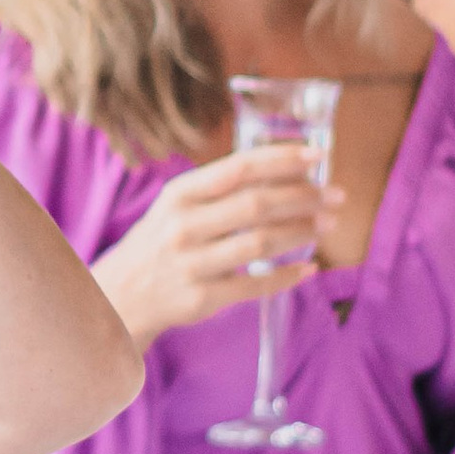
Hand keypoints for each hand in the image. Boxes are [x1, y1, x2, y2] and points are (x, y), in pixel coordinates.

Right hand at [92, 145, 329, 354]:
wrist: (119, 296)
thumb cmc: (160, 243)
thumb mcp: (176, 207)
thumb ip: (221, 190)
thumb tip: (286, 172)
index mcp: (180, 194)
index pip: (239, 168)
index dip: (282, 160)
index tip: (318, 155)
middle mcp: (184, 225)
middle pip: (256, 204)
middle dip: (303, 197)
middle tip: (335, 196)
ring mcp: (192, 264)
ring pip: (260, 243)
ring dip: (301, 231)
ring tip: (327, 224)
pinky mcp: (202, 297)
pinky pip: (255, 285)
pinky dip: (286, 275)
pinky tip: (309, 267)